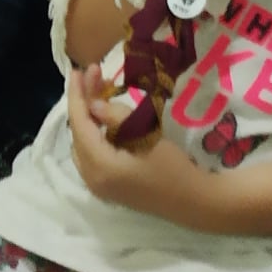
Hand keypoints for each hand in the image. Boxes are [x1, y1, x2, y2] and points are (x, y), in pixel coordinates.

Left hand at [66, 64, 217, 226]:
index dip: (77, 96)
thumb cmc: (173, 168)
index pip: (79, 124)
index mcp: (100, 166)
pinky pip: (91, 155)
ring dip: (89, 118)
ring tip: (101, 91)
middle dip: (84, 103)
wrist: (193, 201)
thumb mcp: (147, 136)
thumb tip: (93, 105)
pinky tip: (106, 118)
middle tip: (96, 75)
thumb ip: (116, 118)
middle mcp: (91, 179)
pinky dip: (95, 134)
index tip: (78, 70)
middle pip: (78, 134)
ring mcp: (98, 186)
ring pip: (83, 144)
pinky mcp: (107, 188)